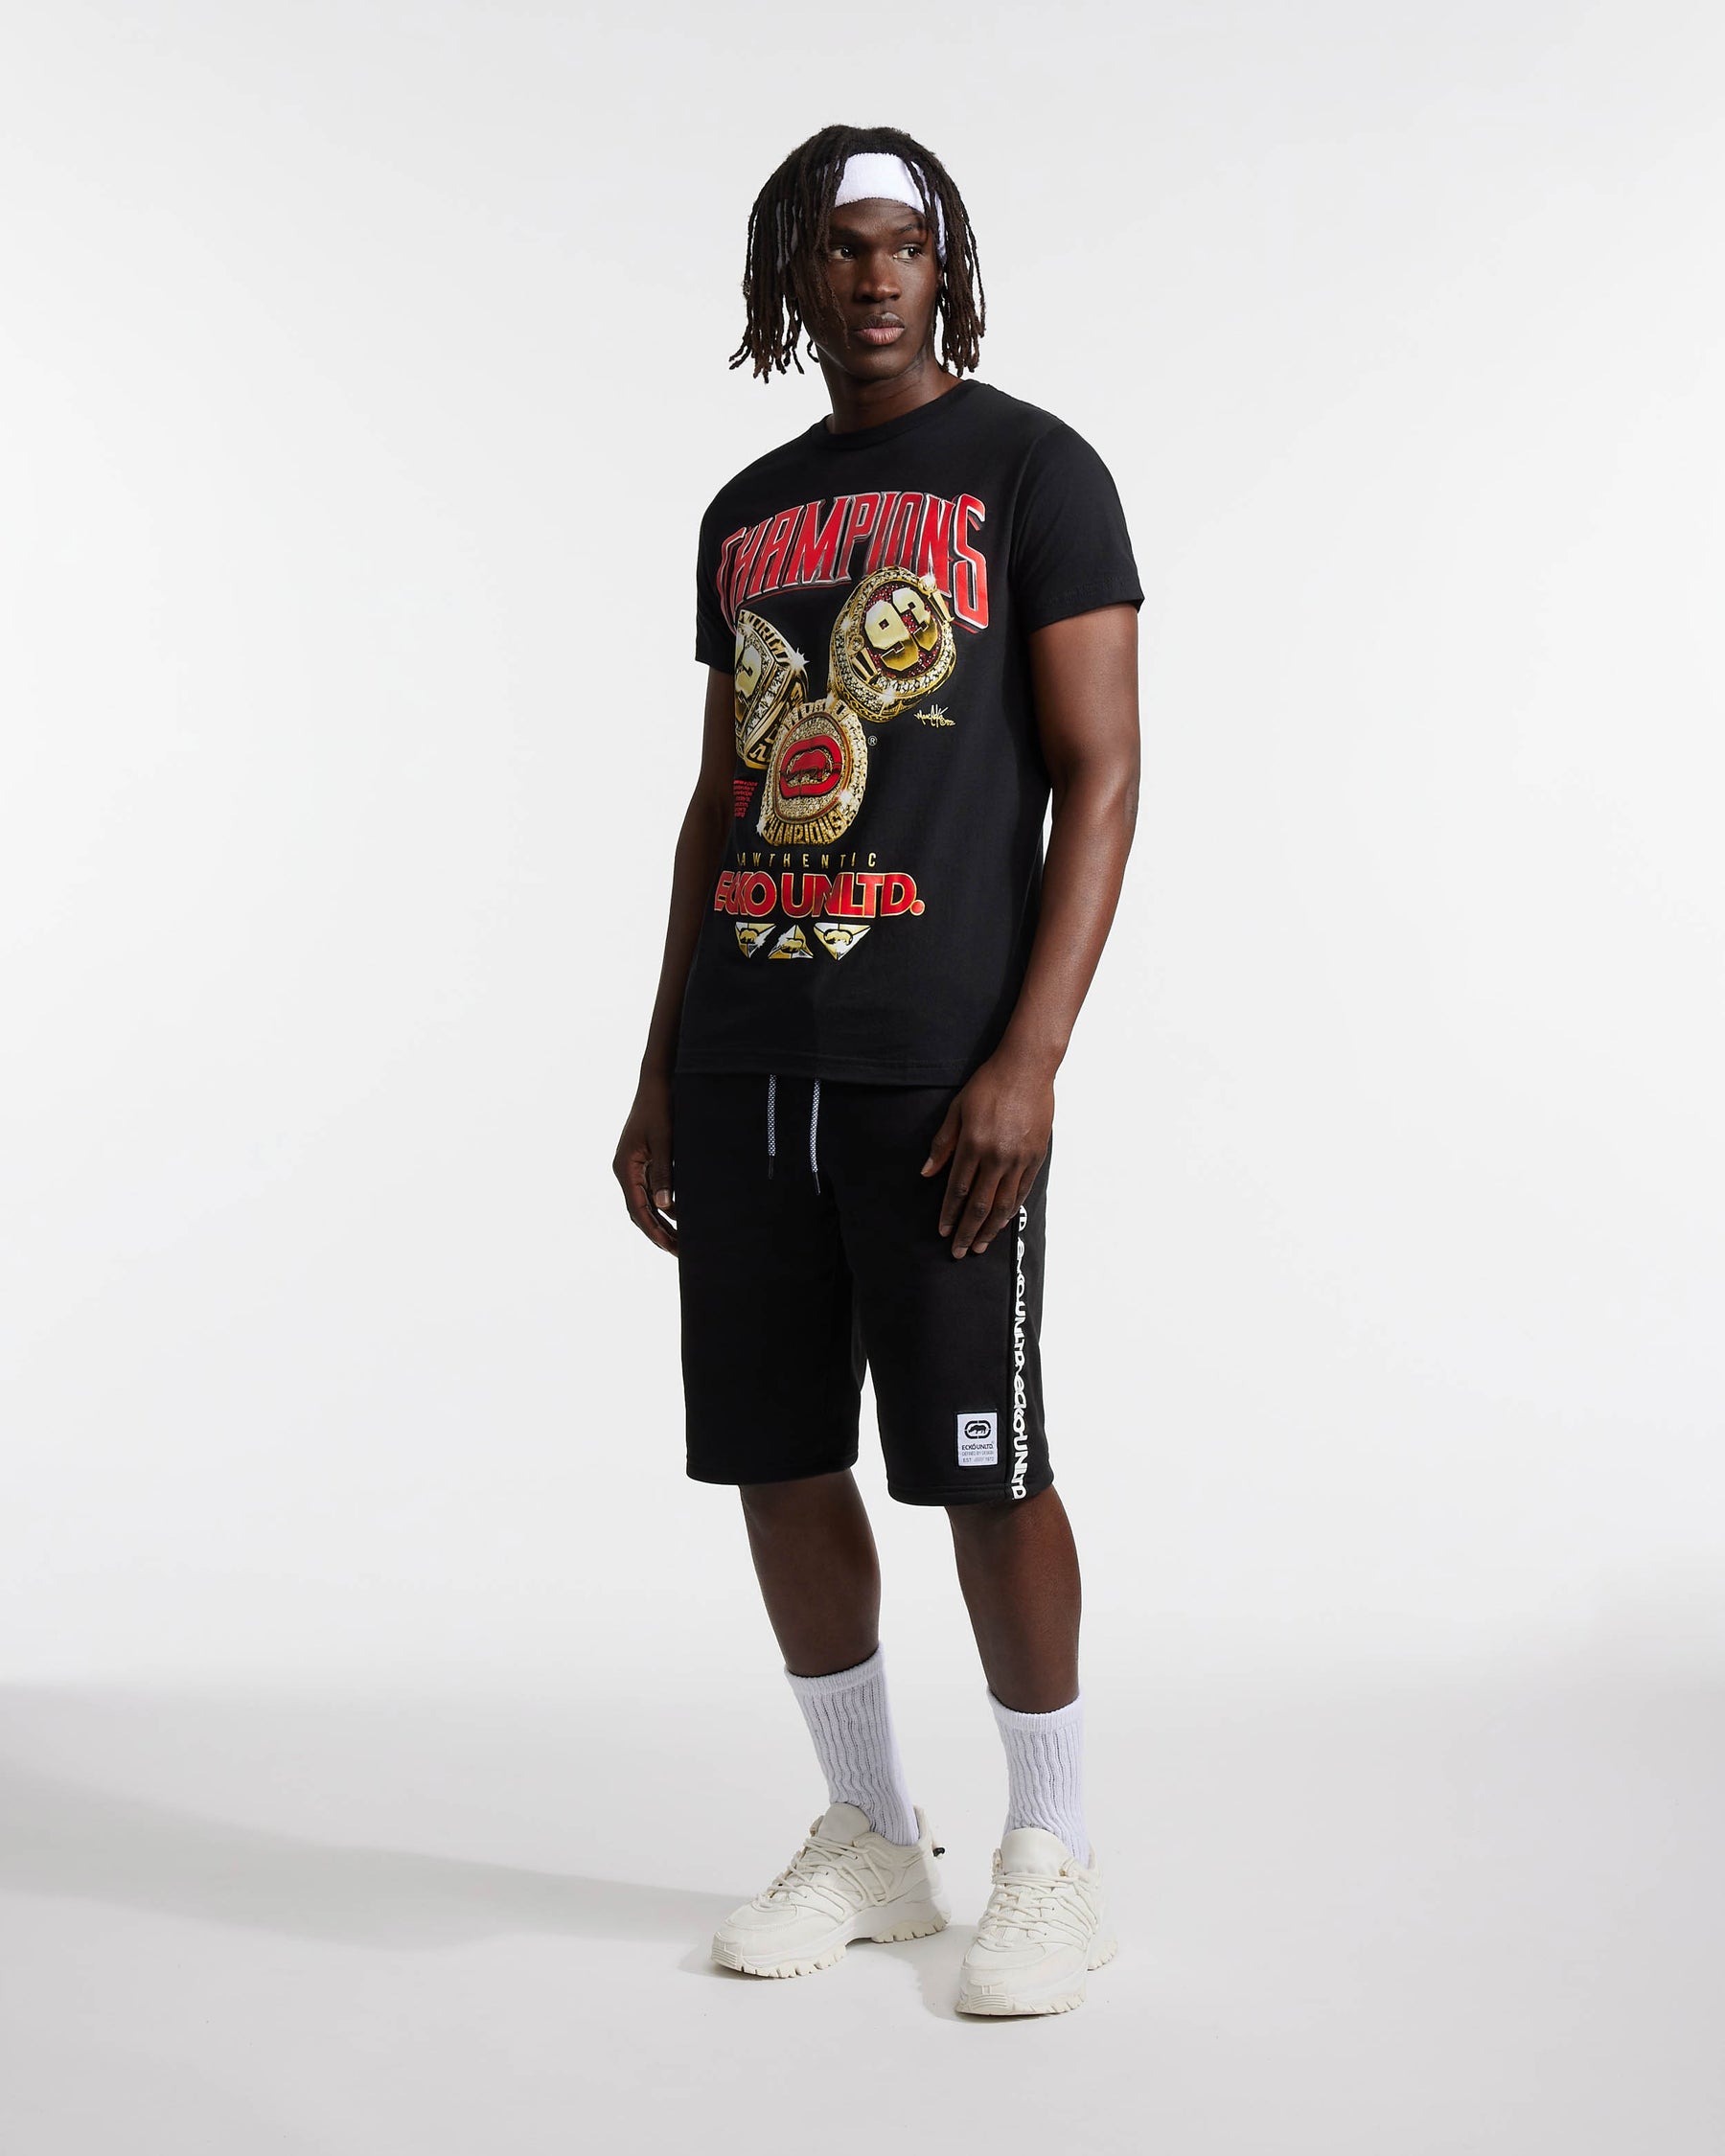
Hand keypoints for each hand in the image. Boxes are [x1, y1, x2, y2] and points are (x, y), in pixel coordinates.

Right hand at [612, 1073, 676, 1254]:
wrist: (657, 1081)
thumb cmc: (660, 1107)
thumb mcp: (665, 1141)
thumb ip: (664, 1173)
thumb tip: (665, 1207)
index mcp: (625, 1167)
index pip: (638, 1209)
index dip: (654, 1231)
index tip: (670, 1248)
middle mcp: (625, 1170)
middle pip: (640, 1211)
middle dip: (659, 1233)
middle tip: (681, 1253)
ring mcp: (633, 1166)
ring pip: (645, 1203)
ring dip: (662, 1222)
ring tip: (683, 1241)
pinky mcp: (643, 1161)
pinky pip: (651, 1190)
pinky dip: (665, 1205)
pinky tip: (683, 1215)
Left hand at [920, 1050, 1053, 1258]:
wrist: (1027, 1068)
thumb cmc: (988, 1084)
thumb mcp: (957, 1109)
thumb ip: (942, 1143)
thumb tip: (926, 1172)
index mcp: (973, 1144)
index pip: (957, 1190)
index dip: (949, 1215)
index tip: (943, 1232)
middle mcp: (996, 1156)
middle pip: (979, 1204)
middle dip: (967, 1231)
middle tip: (960, 1252)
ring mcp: (1019, 1158)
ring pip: (1003, 1203)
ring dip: (990, 1228)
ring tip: (981, 1245)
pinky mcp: (1036, 1156)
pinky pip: (1022, 1190)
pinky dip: (1011, 1209)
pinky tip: (1002, 1222)